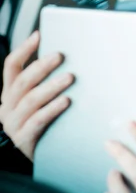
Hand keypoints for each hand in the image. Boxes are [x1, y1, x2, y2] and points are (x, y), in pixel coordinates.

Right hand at [0, 31, 73, 159]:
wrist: (45, 158)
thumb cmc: (48, 123)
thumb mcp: (41, 100)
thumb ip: (47, 80)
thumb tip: (68, 53)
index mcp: (10, 93)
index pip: (11, 66)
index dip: (24, 50)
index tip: (38, 35)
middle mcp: (8, 106)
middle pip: (22, 81)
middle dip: (41, 67)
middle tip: (60, 56)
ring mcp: (14, 124)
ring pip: (30, 100)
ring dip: (51, 86)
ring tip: (69, 77)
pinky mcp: (24, 140)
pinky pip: (38, 121)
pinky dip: (52, 109)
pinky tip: (66, 101)